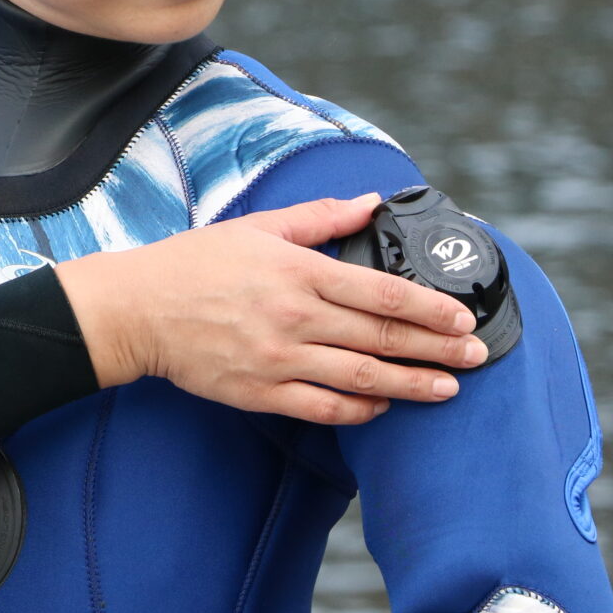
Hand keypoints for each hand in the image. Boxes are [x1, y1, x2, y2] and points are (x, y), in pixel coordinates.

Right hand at [51, 192, 487, 424]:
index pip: (382, 292)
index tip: (462, 316)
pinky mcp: (259, 392)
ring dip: (411, 384)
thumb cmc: (194, 264)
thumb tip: (371, 202)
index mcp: (297, 271)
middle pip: (382, 336)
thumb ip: (319, 217)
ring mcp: (277, 359)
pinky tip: (382, 407)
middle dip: (437, 348)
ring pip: (361, 377)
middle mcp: (293, 317)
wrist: (137, 310)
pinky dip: (358, 411)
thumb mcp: (257, 226)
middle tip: (476, 355)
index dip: (430, 308)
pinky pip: (322, 408)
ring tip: (447, 387)